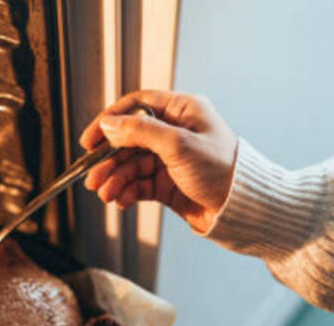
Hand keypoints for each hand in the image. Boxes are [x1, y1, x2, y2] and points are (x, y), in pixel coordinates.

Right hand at [80, 90, 237, 231]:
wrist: (243, 209)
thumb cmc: (224, 170)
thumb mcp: (178, 144)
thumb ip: (140, 132)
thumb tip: (109, 124)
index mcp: (182, 111)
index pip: (136, 107)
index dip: (110, 121)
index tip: (90, 139)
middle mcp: (175, 133)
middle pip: (129, 140)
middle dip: (109, 160)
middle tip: (93, 176)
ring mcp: (171, 160)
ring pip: (132, 166)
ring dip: (115, 179)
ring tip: (106, 194)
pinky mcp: (169, 184)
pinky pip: (140, 185)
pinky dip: (127, 192)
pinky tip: (121, 200)